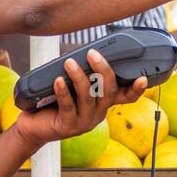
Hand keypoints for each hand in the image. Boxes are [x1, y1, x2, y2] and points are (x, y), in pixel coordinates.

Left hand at [9, 49, 145, 148]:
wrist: (34, 126)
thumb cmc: (54, 102)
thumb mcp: (72, 87)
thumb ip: (83, 74)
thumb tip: (84, 50)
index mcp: (103, 103)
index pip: (126, 97)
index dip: (137, 89)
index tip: (143, 78)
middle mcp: (98, 114)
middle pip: (108, 92)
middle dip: (103, 71)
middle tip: (92, 53)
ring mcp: (84, 122)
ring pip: (88, 97)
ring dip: (79, 78)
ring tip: (69, 63)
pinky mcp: (67, 126)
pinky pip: (68, 106)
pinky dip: (63, 92)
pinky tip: (58, 80)